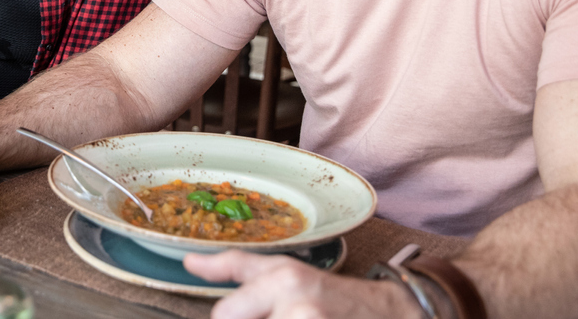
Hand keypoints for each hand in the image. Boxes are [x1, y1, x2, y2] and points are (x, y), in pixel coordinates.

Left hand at [183, 251, 423, 318]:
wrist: (388, 315)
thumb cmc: (328, 294)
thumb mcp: (282, 272)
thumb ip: (234, 267)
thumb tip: (189, 263)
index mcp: (281, 280)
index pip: (223, 315)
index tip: (245, 313)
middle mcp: (297, 307)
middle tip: (282, 313)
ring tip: (294, 318)